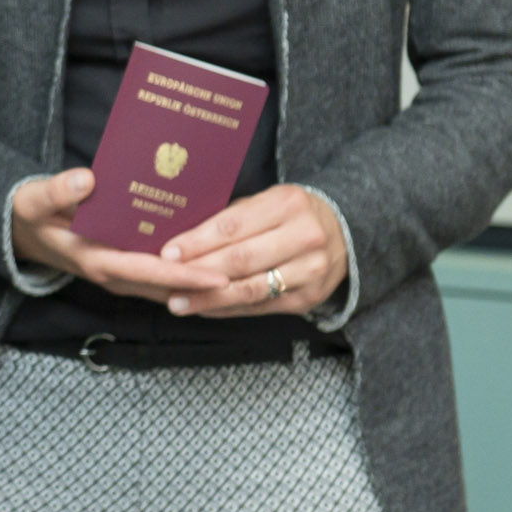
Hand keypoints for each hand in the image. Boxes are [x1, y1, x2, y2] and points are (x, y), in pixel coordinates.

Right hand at [7, 168, 236, 305]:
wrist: (19, 232)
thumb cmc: (28, 214)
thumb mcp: (34, 199)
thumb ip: (58, 191)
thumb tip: (87, 179)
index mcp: (96, 260)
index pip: (149, 272)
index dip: (185, 275)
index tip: (220, 275)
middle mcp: (114, 273)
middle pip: (168, 285)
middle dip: (205, 282)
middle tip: (247, 273)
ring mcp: (121, 273)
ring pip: (169, 284)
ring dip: (200, 279)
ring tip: (241, 268)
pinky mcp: (125, 266)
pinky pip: (162, 275)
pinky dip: (186, 271)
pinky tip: (212, 257)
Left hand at [160, 184, 349, 318]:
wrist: (345, 232)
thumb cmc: (289, 215)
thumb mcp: (265, 202)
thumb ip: (231, 218)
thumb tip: (181, 240)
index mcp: (287, 204)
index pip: (233, 226)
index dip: (198, 241)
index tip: (168, 253)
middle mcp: (304, 236)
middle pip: (241, 259)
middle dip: (199, 272)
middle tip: (166, 282)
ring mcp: (311, 270)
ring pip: (251, 289)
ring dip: (210, 299)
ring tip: (179, 303)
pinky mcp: (310, 298)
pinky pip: (262, 307)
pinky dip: (229, 309)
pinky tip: (205, 309)